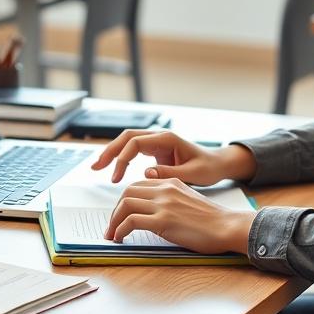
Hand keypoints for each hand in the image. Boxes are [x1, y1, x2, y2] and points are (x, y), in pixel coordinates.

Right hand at [89, 129, 256, 184]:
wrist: (217, 164)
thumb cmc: (208, 168)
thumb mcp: (192, 174)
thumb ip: (169, 173)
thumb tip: (146, 173)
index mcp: (167, 138)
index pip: (135, 142)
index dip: (122, 158)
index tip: (115, 176)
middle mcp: (159, 137)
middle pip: (126, 137)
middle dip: (109, 151)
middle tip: (96, 167)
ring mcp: (156, 142)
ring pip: (127, 142)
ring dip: (111, 153)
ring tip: (97, 167)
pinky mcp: (155, 151)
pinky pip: (133, 150)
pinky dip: (120, 158)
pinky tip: (112, 168)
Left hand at [105, 178, 255, 253]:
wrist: (227, 226)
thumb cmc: (212, 220)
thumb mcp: (188, 201)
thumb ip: (170, 201)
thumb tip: (151, 213)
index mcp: (171, 182)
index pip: (137, 185)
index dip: (125, 200)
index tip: (121, 214)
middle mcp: (165, 189)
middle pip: (127, 192)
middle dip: (115, 210)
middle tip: (112, 226)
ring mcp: (164, 204)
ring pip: (125, 205)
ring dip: (114, 221)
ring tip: (112, 234)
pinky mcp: (163, 220)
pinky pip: (131, 221)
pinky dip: (120, 230)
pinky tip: (120, 238)